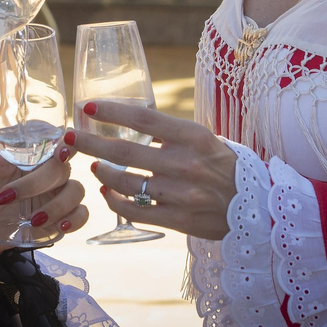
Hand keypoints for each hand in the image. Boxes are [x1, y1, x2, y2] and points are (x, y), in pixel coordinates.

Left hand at [0, 108, 88, 318]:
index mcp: (34, 152)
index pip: (59, 138)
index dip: (68, 142)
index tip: (60, 151)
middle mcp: (49, 169)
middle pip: (62, 167)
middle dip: (37, 183)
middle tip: (8, 195)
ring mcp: (57, 193)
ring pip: (75, 190)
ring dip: (57, 205)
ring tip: (33, 218)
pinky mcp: (61, 216)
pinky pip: (81, 214)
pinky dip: (74, 220)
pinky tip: (59, 226)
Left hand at [68, 100, 236, 240]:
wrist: (258, 207)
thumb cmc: (225, 167)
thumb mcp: (204, 140)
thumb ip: (170, 132)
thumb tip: (131, 119)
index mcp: (193, 137)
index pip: (144, 119)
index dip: (112, 112)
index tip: (87, 107)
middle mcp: (185, 164)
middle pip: (124, 151)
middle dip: (90, 142)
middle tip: (69, 136)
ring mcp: (180, 194)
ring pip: (125, 183)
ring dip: (102, 172)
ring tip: (93, 165)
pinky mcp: (178, 219)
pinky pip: (135, 210)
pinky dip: (115, 200)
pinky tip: (107, 191)